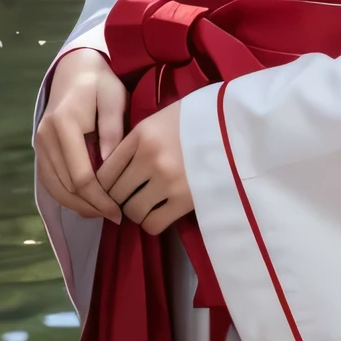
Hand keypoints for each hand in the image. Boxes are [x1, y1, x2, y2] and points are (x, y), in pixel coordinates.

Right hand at [36, 48, 125, 221]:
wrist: (75, 67)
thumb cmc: (101, 82)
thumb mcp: (114, 99)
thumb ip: (113, 130)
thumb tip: (111, 165)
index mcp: (64, 124)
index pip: (80, 176)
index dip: (99, 198)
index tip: (118, 210)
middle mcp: (46, 137)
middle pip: (65, 187)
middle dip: (90, 207)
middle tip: (114, 216)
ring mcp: (39, 143)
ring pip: (54, 188)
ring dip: (77, 205)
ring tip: (102, 212)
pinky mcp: (40, 147)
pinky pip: (49, 180)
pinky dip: (65, 195)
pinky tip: (85, 202)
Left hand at [96, 101, 193, 235]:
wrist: (237, 126)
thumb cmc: (198, 118)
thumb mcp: (161, 118)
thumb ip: (137, 139)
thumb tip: (114, 164)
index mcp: (141, 134)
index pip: (105, 170)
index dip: (103, 184)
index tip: (111, 188)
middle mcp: (149, 157)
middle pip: (115, 192)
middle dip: (117, 199)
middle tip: (128, 198)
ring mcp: (167, 180)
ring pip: (131, 210)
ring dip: (135, 211)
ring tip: (145, 204)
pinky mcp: (184, 199)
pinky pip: (153, 223)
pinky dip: (151, 221)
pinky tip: (159, 212)